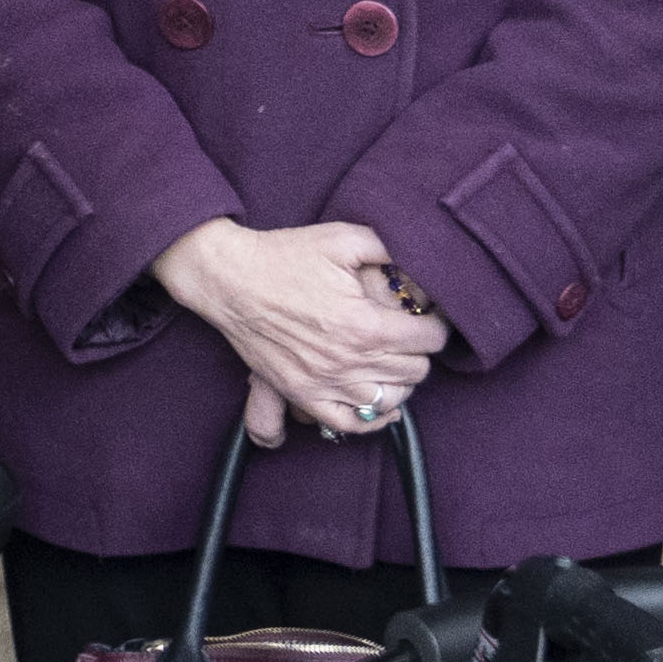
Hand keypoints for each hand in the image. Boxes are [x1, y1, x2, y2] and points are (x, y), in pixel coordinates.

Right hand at [150, 217, 446, 446]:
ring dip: (400, 379)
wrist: (227, 277)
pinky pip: (352, 423)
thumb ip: (388, 246)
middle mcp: (350, 361)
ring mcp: (325, 383)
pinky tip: (380, 400)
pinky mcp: (303, 394)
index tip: (428, 314)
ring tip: (391, 358)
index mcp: (365, 325)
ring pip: (392, 399)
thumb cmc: (283, 256)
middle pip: (416, 370)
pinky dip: (373, 418)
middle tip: (407, 331)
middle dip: (418, 348)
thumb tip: (422, 260)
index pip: (430, 339)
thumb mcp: (339, 238)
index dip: (435, 323)